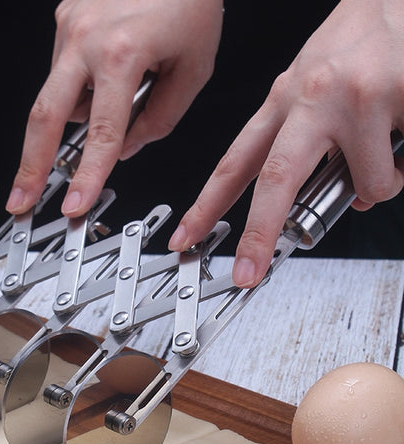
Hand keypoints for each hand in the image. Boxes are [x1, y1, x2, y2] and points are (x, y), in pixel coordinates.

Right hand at [6, 0, 223, 216]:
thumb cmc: (191, 0)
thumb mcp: (193, 69)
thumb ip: (159, 119)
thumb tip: (127, 149)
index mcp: (123, 53)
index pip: (102, 133)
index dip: (87, 175)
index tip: (75, 204)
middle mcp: (85, 38)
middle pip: (45, 116)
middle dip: (30, 165)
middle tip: (20, 199)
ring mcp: (69, 25)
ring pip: (59, 95)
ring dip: (77, 115)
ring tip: (119, 93)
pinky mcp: (65, 17)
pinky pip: (63, 70)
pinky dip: (80, 86)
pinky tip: (106, 71)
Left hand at [169, 0, 403, 286]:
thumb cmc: (355, 47)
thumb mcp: (310, 90)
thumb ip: (308, 148)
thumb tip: (339, 198)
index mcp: (280, 101)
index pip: (233, 164)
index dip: (205, 207)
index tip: (187, 238)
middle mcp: (308, 98)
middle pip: (274, 181)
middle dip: (257, 235)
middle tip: (247, 271)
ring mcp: (351, 98)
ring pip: (363, 182)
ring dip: (375, 186)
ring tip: (383, 159)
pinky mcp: (391, 98)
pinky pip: (395, 167)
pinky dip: (398, 168)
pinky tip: (398, 136)